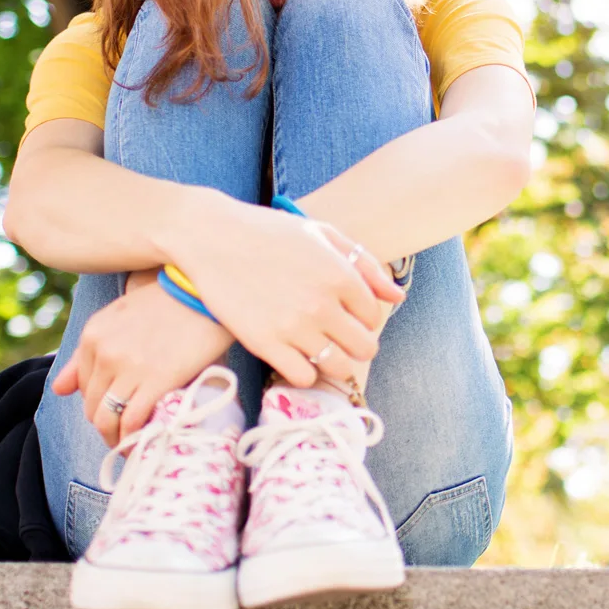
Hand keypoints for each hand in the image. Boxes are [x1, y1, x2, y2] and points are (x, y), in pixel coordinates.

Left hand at [49, 272, 235, 446]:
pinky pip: (132, 421)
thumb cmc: (166, 301)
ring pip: (107, 419)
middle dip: (105, 424)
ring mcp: (129, 368)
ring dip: (115, 438)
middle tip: (124, 432)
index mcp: (93, 335)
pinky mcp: (156, 380)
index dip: (97, 402)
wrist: (202, 292)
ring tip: (129, 444)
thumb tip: (58, 390)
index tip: (115, 409)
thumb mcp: (119, 317)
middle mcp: (105, 352)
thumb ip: (87, 352)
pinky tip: (144, 443)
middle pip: (92, 406)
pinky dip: (134, 439)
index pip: (82, 386)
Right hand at [167, 191, 405, 386]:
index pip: (373, 316)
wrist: (211, 236)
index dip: (362, 318)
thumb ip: (365, 264)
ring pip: (338, 367)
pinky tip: (294, 355)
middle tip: (339, 338)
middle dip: (357, 345)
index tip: (345, 314)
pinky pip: (303, 377)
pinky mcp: (264, 344)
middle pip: (364, 348)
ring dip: (334, 362)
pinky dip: (304, 372)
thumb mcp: (321, 234)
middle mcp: (322, 304)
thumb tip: (397, 297)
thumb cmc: (268, 231)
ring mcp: (293, 326)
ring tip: (318, 349)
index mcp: (340, 274)